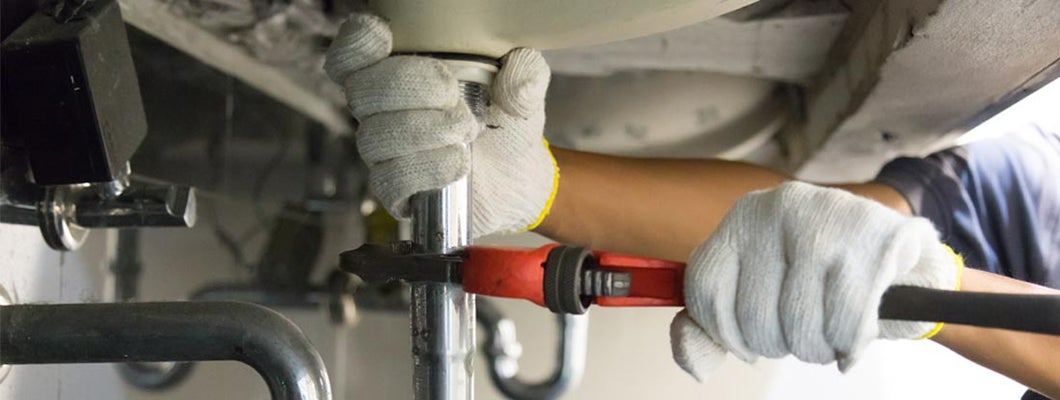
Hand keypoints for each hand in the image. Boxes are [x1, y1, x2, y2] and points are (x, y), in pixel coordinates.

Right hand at [324, 13, 556, 237]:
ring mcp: (384, 152)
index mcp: (399, 73)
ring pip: (376, 137)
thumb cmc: (506, 124)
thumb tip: (518, 73)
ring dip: (424, 131)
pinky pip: (389, 180)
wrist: (518, 177)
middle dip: (409, 88)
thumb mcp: (522, 91)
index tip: (384, 38)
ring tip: (467, 132)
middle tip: (453, 97)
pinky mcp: (394, 191)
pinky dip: (426, 169)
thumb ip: (524, 73)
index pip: (352, 57)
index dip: (356, 45)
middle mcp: (381, 111)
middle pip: (362, 91)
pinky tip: (457, 165)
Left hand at [670, 182, 961, 379]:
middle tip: (802, 331)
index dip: (725, 332)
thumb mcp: (759, 293)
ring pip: (799, 325)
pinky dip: (849, 344)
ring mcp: (826, 219)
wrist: (904, 257)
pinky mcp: (874, 239)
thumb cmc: (821, 281)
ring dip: (817, 348)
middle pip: (753, 316)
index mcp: (744, 216)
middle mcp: (778, 208)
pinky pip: (844, 325)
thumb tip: (696, 364)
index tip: (747, 344)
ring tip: (829, 332)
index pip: (706, 288)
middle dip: (779, 343)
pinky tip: (854, 335)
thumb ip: (713, 329)